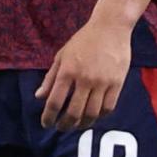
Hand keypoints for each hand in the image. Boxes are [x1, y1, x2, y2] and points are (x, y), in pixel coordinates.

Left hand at [36, 9, 130, 130]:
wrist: (111, 28)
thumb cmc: (83, 41)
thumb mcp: (62, 56)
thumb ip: (50, 78)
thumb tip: (39, 97)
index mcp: (67, 71)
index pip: (54, 101)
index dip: (48, 116)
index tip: (46, 124)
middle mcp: (84, 79)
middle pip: (73, 112)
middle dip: (65, 125)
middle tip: (61, 128)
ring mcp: (102, 82)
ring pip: (92, 113)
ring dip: (82, 124)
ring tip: (76, 126)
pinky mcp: (117, 83)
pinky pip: (108, 107)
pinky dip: (99, 116)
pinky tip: (93, 117)